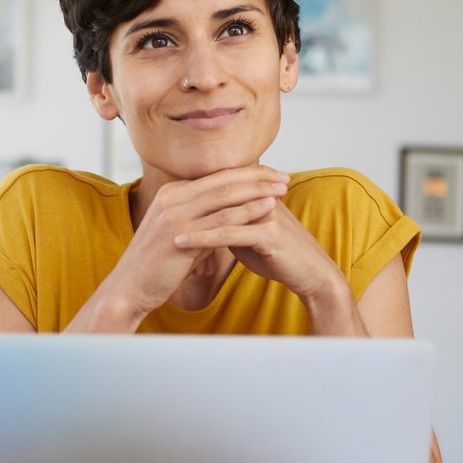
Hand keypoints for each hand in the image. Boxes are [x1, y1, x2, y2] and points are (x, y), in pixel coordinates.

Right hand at [100, 165, 290, 322]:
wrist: (129, 287)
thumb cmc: (155, 265)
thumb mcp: (176, 233)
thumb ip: (197, 219)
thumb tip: (223, 216)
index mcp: (170, 193)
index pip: (214, 176)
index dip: (245, 173)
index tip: (269, 174)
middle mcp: (171, 198)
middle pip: (222, 180)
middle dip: (257, 177)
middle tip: (283, 176)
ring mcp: (175, 214)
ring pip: (225, 196)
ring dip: (258, 190)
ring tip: (283, 189)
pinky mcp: (181, 235)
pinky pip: (222, 219)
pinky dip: (248, 211)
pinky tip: (268, 208)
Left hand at [174, 196, 343, 304]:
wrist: (310, 275)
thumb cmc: (278, 256)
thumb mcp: (247, 236)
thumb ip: (227, 223)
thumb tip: (204, 220)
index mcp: (256, 194)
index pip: (217, 187)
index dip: (190, 194)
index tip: (160, 202)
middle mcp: (261, 197)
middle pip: (215, 193)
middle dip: (183, 203)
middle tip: (152, 210)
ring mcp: (265, 213)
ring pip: (218, 212)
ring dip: (187, 219)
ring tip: (159, 226)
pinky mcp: (269, 233)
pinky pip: (228, 234)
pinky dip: (201, 238)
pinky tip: (181, 243)